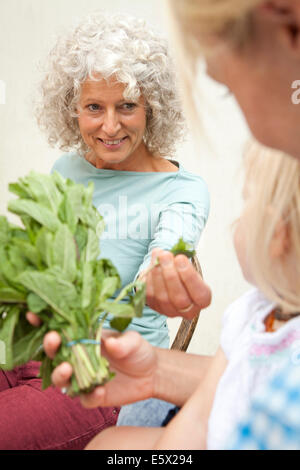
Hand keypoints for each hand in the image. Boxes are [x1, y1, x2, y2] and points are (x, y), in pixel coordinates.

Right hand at [25, 317, 157, 408]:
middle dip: (49, 346)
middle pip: (55, 354)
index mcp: (83, 339)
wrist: (152, 373)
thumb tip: (111, 344)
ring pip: (61, 379)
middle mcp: (78, 358)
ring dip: (60, 374)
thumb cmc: (138, 349)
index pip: (60, 330)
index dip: (44, 323)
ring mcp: (83, 378)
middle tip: (53, 339)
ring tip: (67, 368)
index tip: (34, 315)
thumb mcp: (133, 340)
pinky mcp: (92, 396)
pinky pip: (84, 399)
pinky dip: (89, 396)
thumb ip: (122, 342)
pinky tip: (99, 391)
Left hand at [142, 249, 210, 319]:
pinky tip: (153, 264)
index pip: (200, 295)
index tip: (181, 259)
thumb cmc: (184, 273)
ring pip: (162, 297)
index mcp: (202, 300)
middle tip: (166, 256)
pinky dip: (150, 277)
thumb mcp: (190, 267)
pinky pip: (150, 294)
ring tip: (158, 255)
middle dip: (170, 275)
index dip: (190, 277)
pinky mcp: (155, 306)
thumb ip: (183, 263)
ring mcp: (169, 311)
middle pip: (179, 298)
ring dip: (158, 273)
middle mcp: (188, 310)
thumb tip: (171, 255)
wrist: (171, 279)